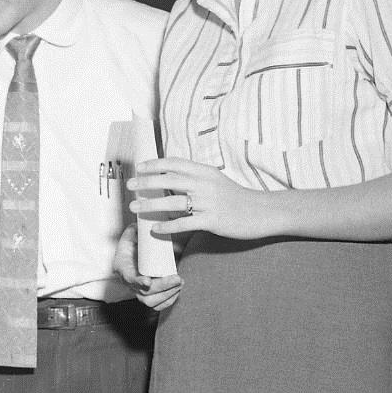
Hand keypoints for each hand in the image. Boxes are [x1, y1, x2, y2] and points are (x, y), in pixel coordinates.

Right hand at [113, 223, 183, 310]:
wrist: (136, 251)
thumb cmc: (135, 241)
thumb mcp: (132, 232)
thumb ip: (136, 230)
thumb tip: (144, 228)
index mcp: (122, 267)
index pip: (128, 278)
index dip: (137, 281)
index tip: (148, 281)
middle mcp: (128, 282)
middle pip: (143, 293)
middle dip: (162, 287)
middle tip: (177, 278)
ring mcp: (138, 291)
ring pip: (150, 302)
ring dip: (167, 294)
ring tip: (179, 283)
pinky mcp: (148, 296)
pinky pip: (157, 305)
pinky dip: (168, 300)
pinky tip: (177, 290)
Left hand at [129, 157, 274, 240]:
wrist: (262, 212)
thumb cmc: (236, 197)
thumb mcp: (216, 181)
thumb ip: (196, 178)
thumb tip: (171, 177)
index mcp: (205, 172)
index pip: (176, 163)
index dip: (156, 164)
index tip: (139, 166)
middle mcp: (205, 184)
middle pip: (170, 180)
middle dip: (147, 182)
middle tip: (129, 185)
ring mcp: (209, 203)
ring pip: (174, 202)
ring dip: (151, 204)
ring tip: (134, 207)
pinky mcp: (212, 220)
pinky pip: (185, 223)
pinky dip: (168, 226)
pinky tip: (155, 229)